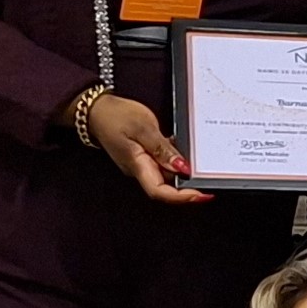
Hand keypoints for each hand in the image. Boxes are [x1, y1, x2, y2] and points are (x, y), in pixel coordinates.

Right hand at [83, 93, 207, 205]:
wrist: (95, 110)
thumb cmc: (115, 116)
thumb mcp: (143, 128)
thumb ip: (162, 149)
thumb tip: (182, 167)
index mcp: (137, 166)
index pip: (161, 192)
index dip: (182, 197)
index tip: (202, 195)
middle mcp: (139, 170)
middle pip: (167, 187)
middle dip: (189, 187)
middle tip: (211, 181)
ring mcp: (141, 164)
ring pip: (167, 175)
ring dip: (184, 173)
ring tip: (202, 164)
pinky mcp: (144, 157)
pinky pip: (163, 164)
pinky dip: (176, 160)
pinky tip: (185, 150)